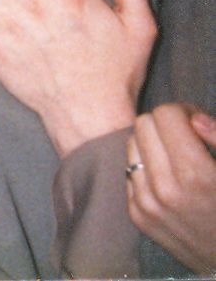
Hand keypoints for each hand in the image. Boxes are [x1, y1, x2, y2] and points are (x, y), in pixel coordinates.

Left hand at [128, 103, 215, 272]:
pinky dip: (145, 168)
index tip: (198, 124)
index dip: (185, 112)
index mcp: (195, 174)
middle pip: (143, 125)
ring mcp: (146, 204)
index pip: (166, 114)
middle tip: (187, 138)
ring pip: (130, 144)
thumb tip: (195, 118)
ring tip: (177, 158)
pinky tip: (168, 179)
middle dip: (166, 125)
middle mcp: (165, 189)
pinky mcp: (137, 215)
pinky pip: (129, 171)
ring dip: (152, 144)